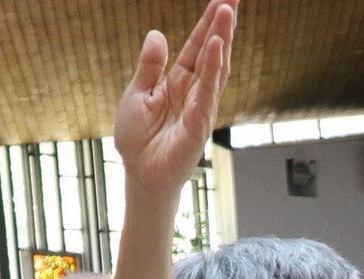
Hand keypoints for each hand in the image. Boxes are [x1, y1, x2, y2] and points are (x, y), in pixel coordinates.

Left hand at [114, 0, 236, 198]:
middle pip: (212, 52)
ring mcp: (200, 107)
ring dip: (222, 39)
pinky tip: (217, 47)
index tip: (222, 0)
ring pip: (215, 68)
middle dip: (222, 25)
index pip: (197, 47)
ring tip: (227, 12)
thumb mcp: (136, 94)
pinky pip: (208, 92)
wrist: (140, 175)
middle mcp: (194, 91)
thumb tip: (158, 34)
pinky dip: (213, 69)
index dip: (208, 24)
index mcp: (178, 82)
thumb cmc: (138, 140)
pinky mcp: (200, 124)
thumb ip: (149, 66)